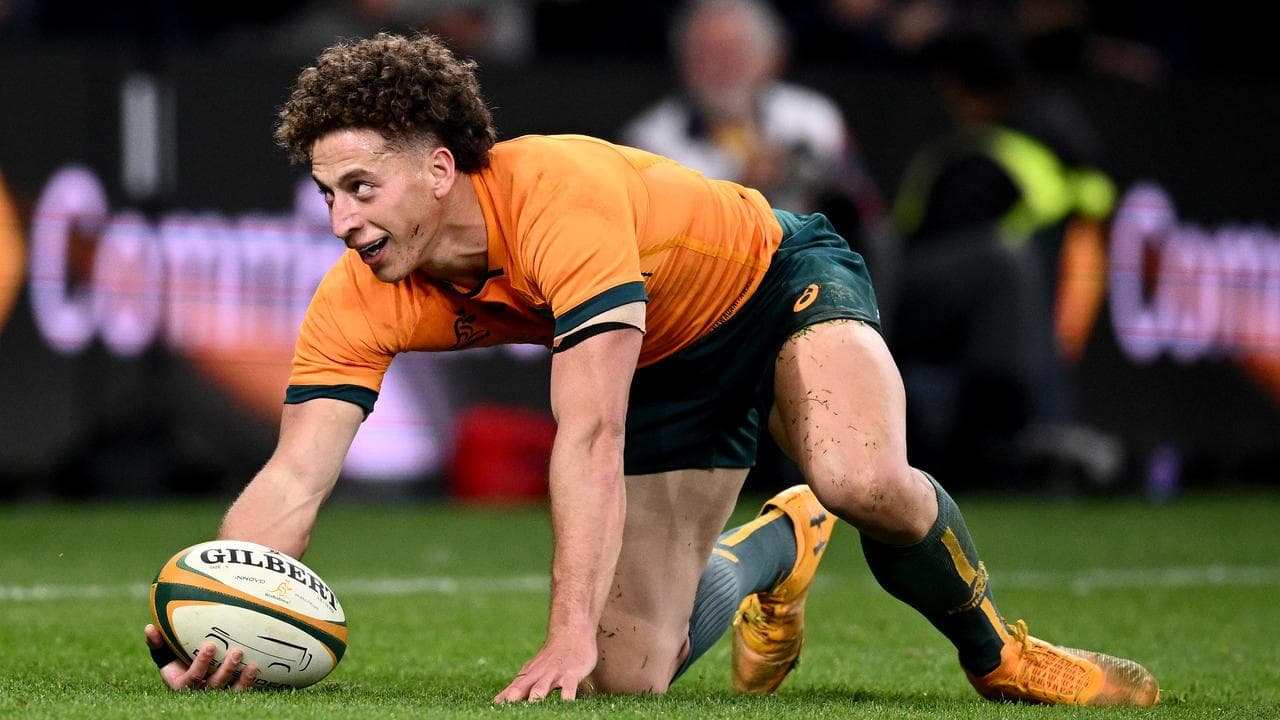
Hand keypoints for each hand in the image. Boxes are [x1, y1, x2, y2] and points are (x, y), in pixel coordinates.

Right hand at [144, 624, 258, 690]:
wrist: (188, 668)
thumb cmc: (175, 659)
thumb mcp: (164, 652)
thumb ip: (157, 643)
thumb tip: (149, 628)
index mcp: (182, 683)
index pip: (192, 678)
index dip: (201, 664)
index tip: (209, 646)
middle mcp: (200, 690)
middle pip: (214, 686)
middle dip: (226, 670)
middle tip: (236, 651)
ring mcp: (216, 691)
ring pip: (229, 689)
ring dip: (240, 676)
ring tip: (249, 660)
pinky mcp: (230, 690)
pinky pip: (241, 689)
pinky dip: (248, 680)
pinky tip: (254, 666)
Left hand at [493, 634, 597, 702]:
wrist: (571, 633)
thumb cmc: (550, 657)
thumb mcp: (532, 670)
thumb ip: (517, 687)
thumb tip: (497, 701)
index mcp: (527, 675)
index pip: (511, 690)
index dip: (503, 699)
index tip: (496, 708)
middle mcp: (538, 675)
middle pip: (522, 686)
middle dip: (514, 697)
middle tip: (507, 707)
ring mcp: (554, 674)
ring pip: (543, 686)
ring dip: (536, 696)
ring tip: (532, 705)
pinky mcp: (571, 674)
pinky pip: (569, 687)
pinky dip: (567, 696)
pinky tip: (565, 704)